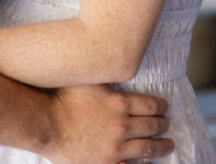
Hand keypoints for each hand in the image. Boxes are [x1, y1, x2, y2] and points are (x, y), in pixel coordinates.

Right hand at [47, 84, 172, 163]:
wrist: (47, 124)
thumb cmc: (64, 98)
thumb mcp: (89, 80)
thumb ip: (107, 77)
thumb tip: (118, 68)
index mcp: (120, 103)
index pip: (151, 105)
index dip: (161, 106)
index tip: (164, 106)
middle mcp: (122, 125)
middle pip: (153, 125)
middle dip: (163, 124)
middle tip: (167, 123)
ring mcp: (116, 148)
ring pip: (148, 148)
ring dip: (161, 146)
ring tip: (168, 144)